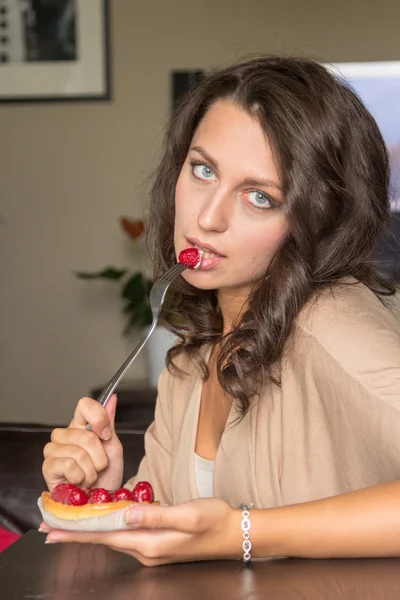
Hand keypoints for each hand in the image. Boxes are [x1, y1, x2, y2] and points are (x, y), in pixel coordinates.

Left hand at [41, 498, 241, 565]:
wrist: (234, 532)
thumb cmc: (214, 520)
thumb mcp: (187, 514)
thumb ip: (156, 514)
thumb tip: (125, 514)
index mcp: (150, 542)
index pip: (105, 537)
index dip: (78, 532)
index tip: (54, 531)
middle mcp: (146, 549)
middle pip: (104, 539)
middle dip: (77, 533)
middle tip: (50, 528)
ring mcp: (152, 547)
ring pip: (114, 536)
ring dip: (91, 530)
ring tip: (71, 523)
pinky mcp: (158, 541)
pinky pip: (126, 533)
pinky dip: (110, 526)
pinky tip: (105, 519)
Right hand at [42, 394, 122, 491]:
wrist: (100, 503)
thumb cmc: (106, 477)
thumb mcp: (113, 449)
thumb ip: (109, 424)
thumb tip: (112, 398)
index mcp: (81, 426)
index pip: (84, 405)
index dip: (98, 417)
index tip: (105, 435)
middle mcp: (65, 435)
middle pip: (85, 435)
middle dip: (100, 456)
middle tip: (98, 467)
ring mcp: (54, 450)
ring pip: (78, 451)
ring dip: (91, 470)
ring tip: (89, 477)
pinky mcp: (48, 467)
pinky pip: (68, 464)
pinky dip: (80, 476)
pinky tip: (78, 482)